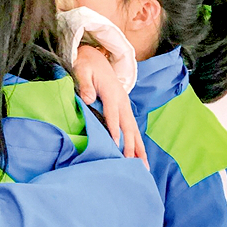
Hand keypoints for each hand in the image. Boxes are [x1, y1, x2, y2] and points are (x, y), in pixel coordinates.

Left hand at [73, 46, 147, 167]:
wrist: (95, 58)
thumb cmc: (86, 65)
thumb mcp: (82, 70)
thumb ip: (85, 84)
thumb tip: (87, 98)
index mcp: (112, 93)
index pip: (113, 114)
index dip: (114, 129)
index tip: (116, 145)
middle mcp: (123, 101)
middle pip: (129, 126)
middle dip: (132, 145)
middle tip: (132, 164)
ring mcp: (126, 106)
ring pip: (135, 130)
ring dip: (139, 148)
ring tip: (144, 167)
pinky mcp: (125, 110)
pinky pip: (133, 129)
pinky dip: (138, 144)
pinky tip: (140, 158)